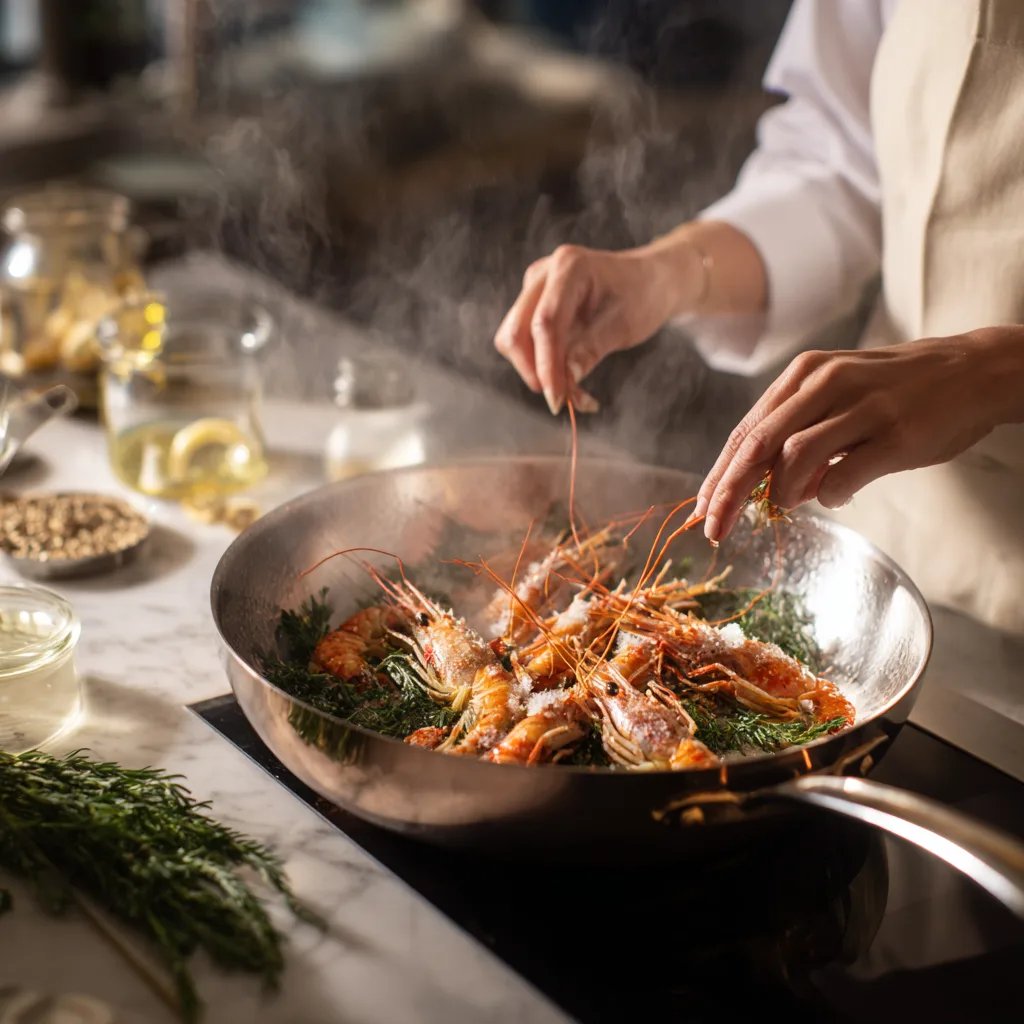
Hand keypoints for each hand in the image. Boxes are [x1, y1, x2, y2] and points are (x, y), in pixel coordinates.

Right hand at [494, 243, 687, 414]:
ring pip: (513, 340)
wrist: (648, 280)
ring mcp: (534, 289)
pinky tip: (569, 381)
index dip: (546, 365)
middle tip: (563, 401)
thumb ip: (592, 349)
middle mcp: (543, 274)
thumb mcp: (624, 324)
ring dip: (536, 372)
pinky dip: (541, 367)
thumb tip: (566, 379)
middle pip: (516, 331)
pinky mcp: (533, 306)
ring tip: (574, 394)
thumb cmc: (642, 296)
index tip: (557, 399)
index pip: (544, 322)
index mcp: (569, 267)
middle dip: (534, 371)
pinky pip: (525, 343)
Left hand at [694, 330, 1021, 542]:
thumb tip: (766, 484)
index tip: (701, 510)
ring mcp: (863, 406)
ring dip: (782, 491)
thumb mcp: (836, 396)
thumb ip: (798, 432)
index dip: (719, 474)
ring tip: (786, 506)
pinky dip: (831, 494)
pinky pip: (847, 472)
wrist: (972, 370)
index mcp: (804, 375)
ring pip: (795, 454)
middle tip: (714, 528)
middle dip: (729, 492)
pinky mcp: (896, 432)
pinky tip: (834, 496)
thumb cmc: (896, 389)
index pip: (746, 430)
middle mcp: (827, 383)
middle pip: (757, 444)